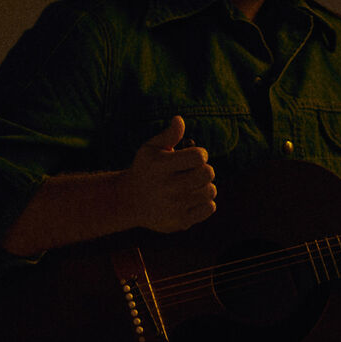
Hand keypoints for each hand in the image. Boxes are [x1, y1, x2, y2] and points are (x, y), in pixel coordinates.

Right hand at [119, 116, 216, 231]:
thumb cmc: (145, 169)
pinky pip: (209, 207)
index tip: (193, 157)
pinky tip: (193, 198)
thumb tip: (179, 119)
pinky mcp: (181, 221)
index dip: (200, 154)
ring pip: (211, 190)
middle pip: (208, 173)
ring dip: (205, 185)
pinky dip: (206, 202)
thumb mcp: (150, 148)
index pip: (199, 156)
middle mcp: (168, 187)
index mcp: (161, 166)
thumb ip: (168, 135)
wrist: (129, 201)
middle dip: (204, 169)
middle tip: (194, 171)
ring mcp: (175, 206)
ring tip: (193, 185)